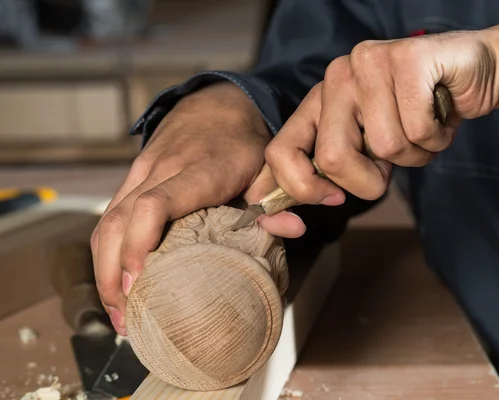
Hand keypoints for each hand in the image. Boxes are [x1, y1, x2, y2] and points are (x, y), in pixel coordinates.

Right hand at [91, 82, 304, 334]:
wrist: (217, 104)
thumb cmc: (241, 141)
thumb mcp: (265, 166)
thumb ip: (274, 201)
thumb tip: (291, 230)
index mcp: (197, 171)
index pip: (155, 204)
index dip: (141, 242)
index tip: (140, 279)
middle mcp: (161, 171)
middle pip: (118, 220)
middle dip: (113, 273)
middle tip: (125, 317)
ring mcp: (141, 173)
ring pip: (106, 221)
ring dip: (105, 269)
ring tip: (118, 311)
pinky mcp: (133, 178)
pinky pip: (109, 217)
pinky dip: (107, 252)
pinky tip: (115, 280)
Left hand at [264, 24, 498, 205]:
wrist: (477, 73)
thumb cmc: (420, 116)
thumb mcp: (369, 149)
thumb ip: (335, 169)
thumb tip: (297, 201)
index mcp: (319, 101)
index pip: (280, 152)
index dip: (302, 189)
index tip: (334, 199)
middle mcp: (336, 77)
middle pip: (332, 158)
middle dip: (369, 180)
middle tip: (394, 159)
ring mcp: (369, 63)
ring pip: (384, 146)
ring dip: (414, 155)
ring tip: (423, 129)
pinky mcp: (407, 59)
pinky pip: (416, 130)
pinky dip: (436, 139)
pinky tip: (440, 115)